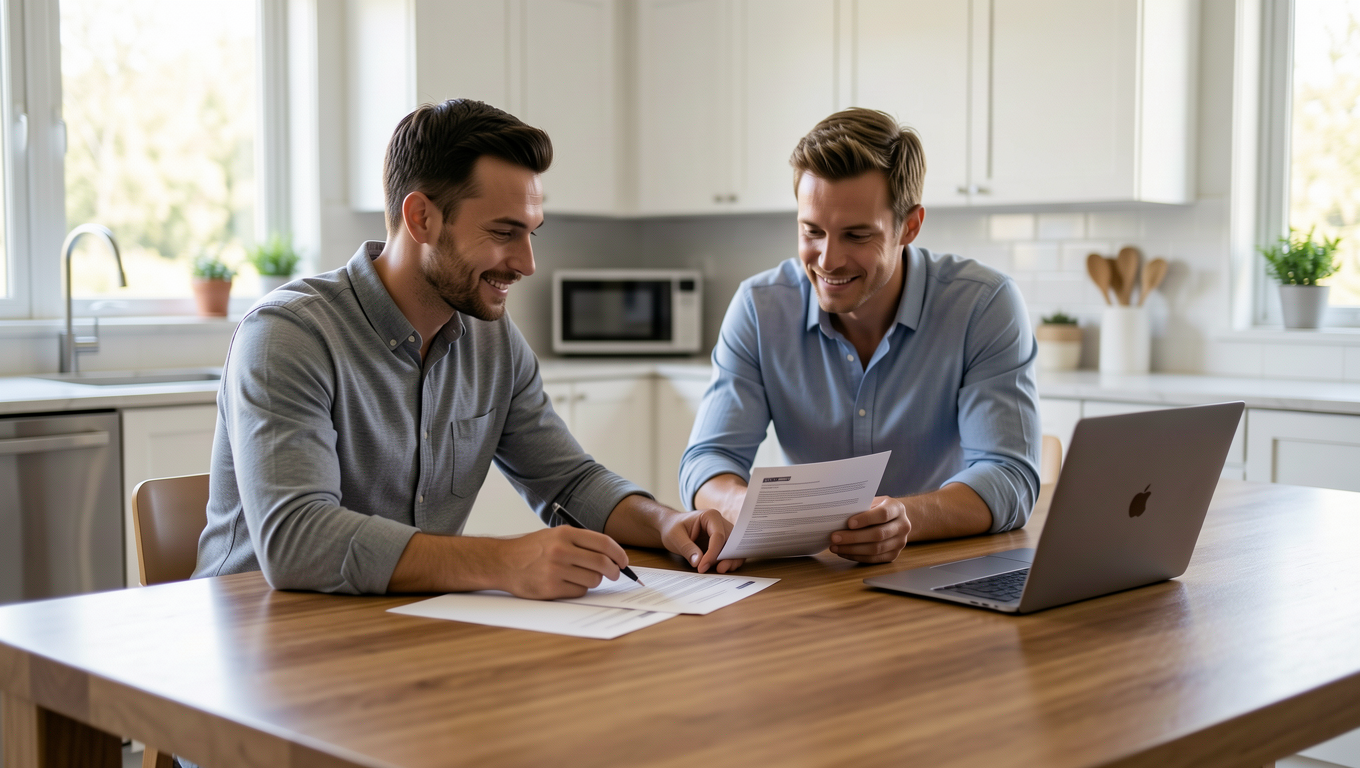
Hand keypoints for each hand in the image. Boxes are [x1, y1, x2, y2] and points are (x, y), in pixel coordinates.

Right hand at [493, 526, 628, 599]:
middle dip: (614, 571)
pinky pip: (579, 592)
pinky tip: (569, 584)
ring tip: (583, 577)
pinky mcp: (550, 588)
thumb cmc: (532, 549)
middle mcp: (561, 550)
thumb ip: (580, 542)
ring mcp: (556, 570)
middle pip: (602, 563)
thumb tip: (611, 554)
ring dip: (594, 581)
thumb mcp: (555, 535)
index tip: (624, 561)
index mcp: (565, 533)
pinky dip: (579, 589)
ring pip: (593, 580)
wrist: (503, 562)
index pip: (604, 543)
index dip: (619, 553)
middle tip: (614, 574)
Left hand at [656, 508, 744, 573]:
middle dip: (727, 556)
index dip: (713, 553)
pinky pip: (731, 552)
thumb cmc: (673, 527)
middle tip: (719, 570)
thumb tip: (699, 562)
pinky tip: (720, 568)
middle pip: (731, 541)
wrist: (671, 526)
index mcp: (710, 516)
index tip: (702, 567)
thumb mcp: (675, 537)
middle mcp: (720, 522)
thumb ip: (687, 548)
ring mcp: (723, 532)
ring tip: (721, 570)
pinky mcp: (722, 542)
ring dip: (731, 560)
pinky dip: (729, 560)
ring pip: (734, 547)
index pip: (718, 536)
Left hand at [830, 495, 909, 562]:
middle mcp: (902, 526)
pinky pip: (874, 559)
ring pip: (875, 549)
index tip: (849, 523)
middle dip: (854, 537)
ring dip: (852, 549)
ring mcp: (900, 542)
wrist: (895, 519)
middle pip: (878, 534)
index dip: (866, 519)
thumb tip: (838, 516)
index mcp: (897, 508)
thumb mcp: (873, 502)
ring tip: (835, 546)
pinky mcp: (893, 555)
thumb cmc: (878, 508)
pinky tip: (843, 552)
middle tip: (835, 537)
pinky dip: (856, 556)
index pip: (883, 514)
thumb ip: (861, 507)